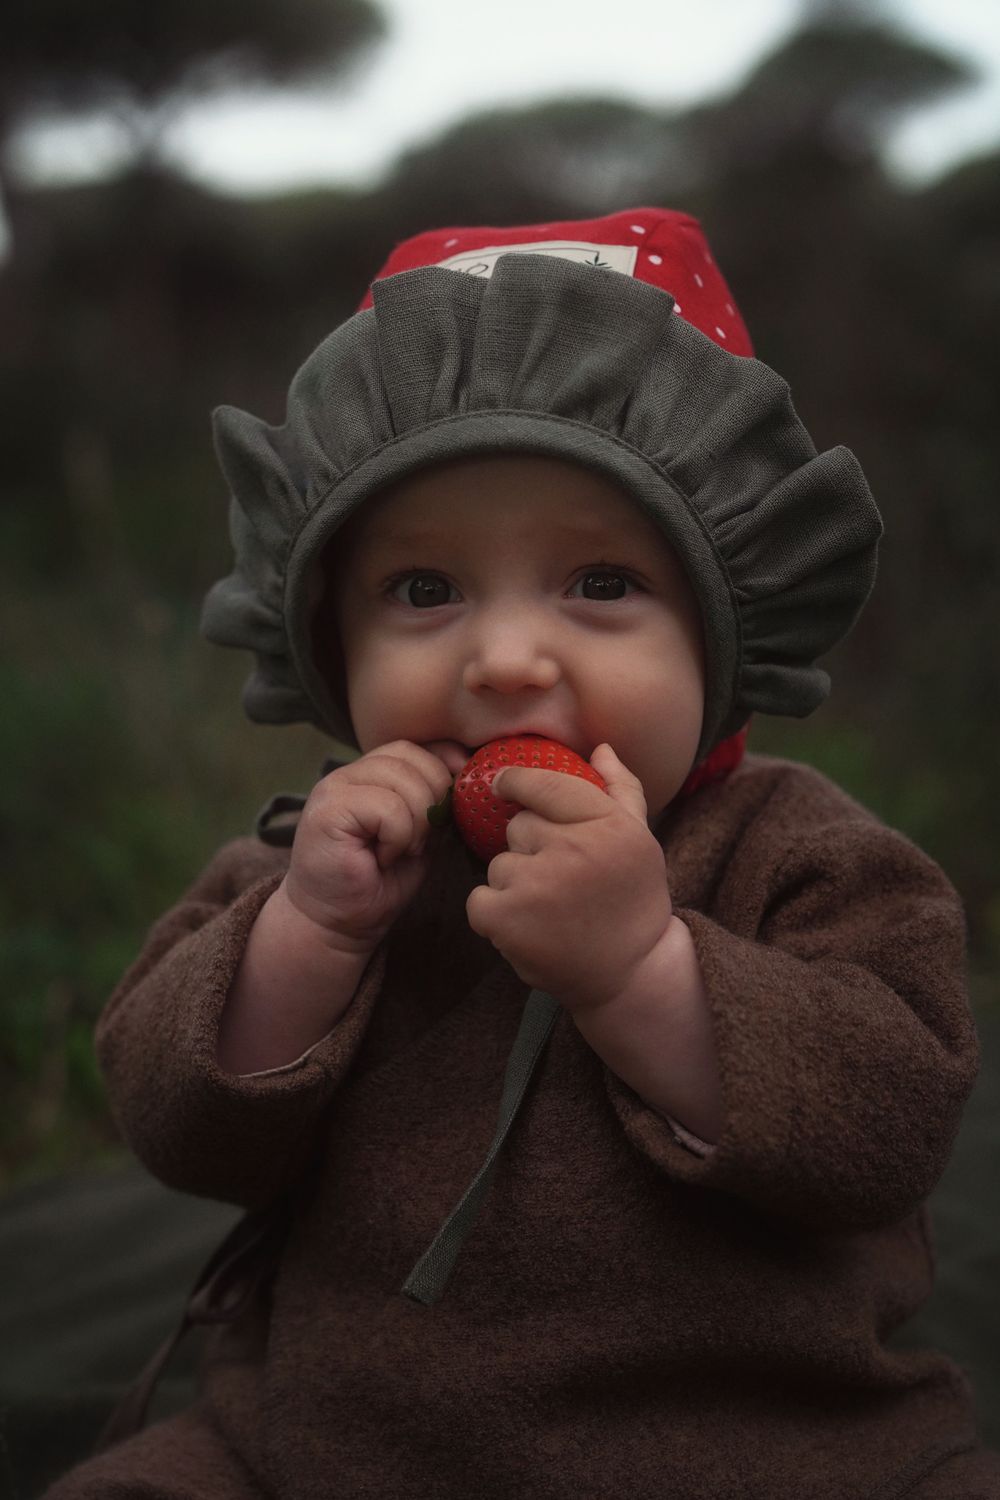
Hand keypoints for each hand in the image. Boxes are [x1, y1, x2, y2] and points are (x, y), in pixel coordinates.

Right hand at [281, 740, 458, 955]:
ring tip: (399, 851)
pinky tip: (383, 858)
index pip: (411, 748)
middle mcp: (346, 775)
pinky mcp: (328, 811)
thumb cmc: (378, 884)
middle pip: (409, 758)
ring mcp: (333, 789)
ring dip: (416, 823)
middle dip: (433, 798)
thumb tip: (464, 773)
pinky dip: (398, 837)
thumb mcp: (419, 834)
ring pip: (402, 781)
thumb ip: (434, 803)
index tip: (456, 798)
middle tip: (419, 841)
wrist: (337, 924)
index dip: (441, 765)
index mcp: (367, 776)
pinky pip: (388, 808)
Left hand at [465, 743, 673, 1009]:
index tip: (505, 785)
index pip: (545, 784)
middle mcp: (575, 849)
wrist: (631, 974)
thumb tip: (601, 747)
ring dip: (515, 884)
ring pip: (499, 864)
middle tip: (561, 880)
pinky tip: (528, 928)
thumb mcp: (640, 840)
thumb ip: (621, 789)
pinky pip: (479, 899)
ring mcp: (539, 885)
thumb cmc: (633, 901)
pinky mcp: (509, 919)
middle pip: (518, 825)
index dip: (517, 782)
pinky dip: (494, 914)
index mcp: (609, 825)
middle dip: (531, 848)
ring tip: (550, 910)